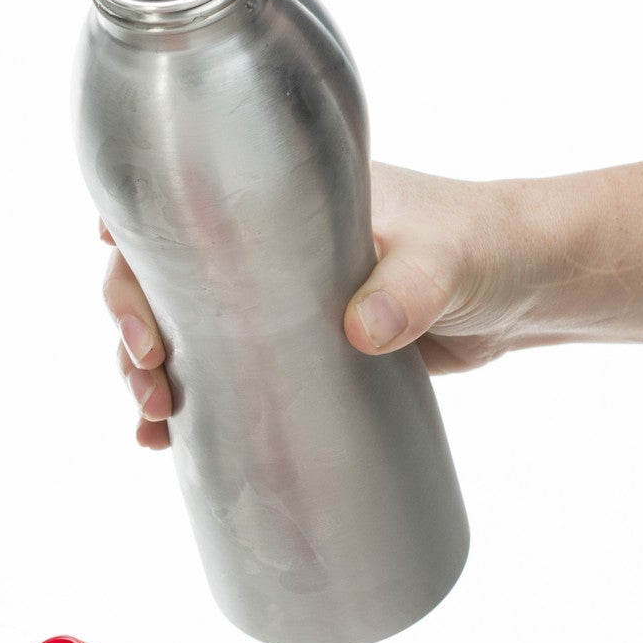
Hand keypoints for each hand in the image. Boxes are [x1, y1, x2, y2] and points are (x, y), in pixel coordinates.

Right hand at [101, 164, 535, 448]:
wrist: (529, 289)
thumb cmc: (487, 244)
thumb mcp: (449, 259)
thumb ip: (408, 288)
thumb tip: (362, 330)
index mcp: (281, 200)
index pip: (183, 198)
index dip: (133, 224)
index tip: (112, 255)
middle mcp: (260, 248)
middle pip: (161, 276)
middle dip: (132, 321)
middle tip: (148, 369)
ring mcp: (269, 303)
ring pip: (180, 332)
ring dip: (147, 373)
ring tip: (154, 419)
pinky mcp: (292, 353)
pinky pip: (221, 376)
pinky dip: (189, 409)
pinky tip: (166, 444)